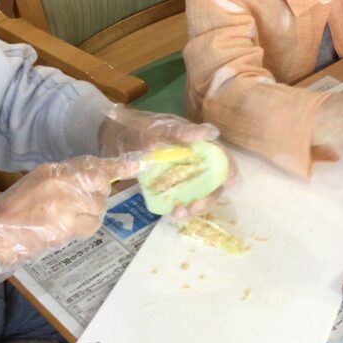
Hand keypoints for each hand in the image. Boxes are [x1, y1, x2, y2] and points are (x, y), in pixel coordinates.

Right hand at [0, 155, 139, 267]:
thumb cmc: (18, 207)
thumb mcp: (40, 181)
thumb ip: (68, 177)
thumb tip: (97, 178)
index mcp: (56, 170)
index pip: (94, 165)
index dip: (119, 166)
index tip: (139, 164)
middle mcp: (64, 184)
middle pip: (101, 187)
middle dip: (96, 195)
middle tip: (76, 203)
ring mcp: (67, 205)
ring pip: (99, 208)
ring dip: (89, 214)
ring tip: (65, 218)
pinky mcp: (68, 226)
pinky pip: (92, 225)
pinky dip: (84, 228)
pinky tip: (65, 228)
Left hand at [98, 105, 236, 217]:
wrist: (113, 138)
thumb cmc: (139, 129)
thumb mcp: (159, 129)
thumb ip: (183, 132)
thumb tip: (211, 133)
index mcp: (199, 144)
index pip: (222, 158)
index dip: (229, 170)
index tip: (229, 185)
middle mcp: (195, 161)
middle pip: (212, 182)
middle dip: (208, 198)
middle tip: (193, 207)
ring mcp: (182, 174)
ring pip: (198, 193)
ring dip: (193, 206)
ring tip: (178, 213)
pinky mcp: (169, 185)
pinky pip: (180, 198)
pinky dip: (179, 207)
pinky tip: (170, 212)